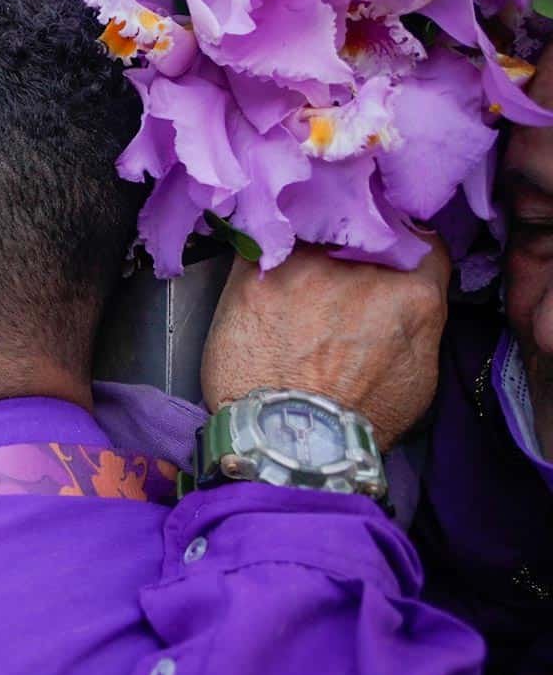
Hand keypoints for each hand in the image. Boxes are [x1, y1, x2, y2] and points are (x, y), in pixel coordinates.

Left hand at [201, 240, 449, 449]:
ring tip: (293, 282)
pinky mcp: (255, 276)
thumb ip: (415, 320)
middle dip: (350, 246)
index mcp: (412, 294)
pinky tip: (259, 278)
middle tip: (332, 274)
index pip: (418, 240)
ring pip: (309, 234)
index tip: (385, 252)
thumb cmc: (356, 420)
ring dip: (305, 250)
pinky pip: (260, 246)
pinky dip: (262, 256)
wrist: (290, 441)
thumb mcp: (418, 374)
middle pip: (360, 233)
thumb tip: (402, 297)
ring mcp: (305, 268)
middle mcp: (361, 270)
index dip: (400, 244)